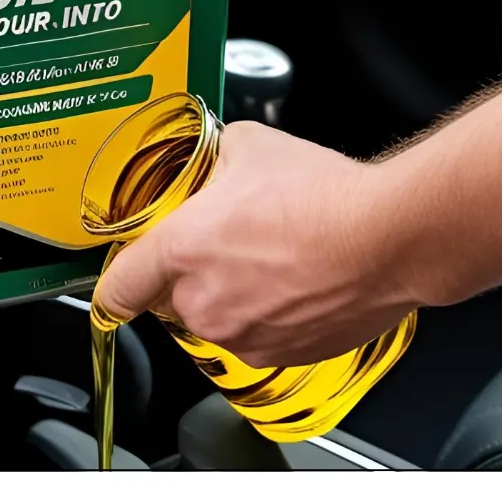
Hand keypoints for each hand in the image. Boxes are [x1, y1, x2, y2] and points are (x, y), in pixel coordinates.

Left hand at [90, 121, 426, 366]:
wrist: (388, 238)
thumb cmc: (323, 195)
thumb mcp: (249, 145)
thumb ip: (213, 158)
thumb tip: (212, 158)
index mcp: (180, 250)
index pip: (117, 287)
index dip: (113, 286)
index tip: (115, 284)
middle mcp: (203, 302)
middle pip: (171, 298)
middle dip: (190, 274)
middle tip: (227, 242)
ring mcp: (241, 336)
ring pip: (216, 318)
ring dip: (231, 294)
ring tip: (271, 257)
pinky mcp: (279, 356)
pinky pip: (255, 336)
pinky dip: (268, 315)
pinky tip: (295, 279)